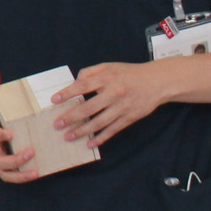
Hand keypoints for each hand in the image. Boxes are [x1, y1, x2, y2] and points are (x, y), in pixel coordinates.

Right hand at [0, 68, 38, 182]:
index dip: (0, 136)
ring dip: (20, 174)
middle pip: (0, 159)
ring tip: (36, 171)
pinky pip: (8, 177)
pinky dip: (21, 179)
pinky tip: (36, 174)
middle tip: (31, 151)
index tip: (10, 134)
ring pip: (5, 172)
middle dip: (16, 158)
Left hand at [52, 61, 174, 147]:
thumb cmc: (128, 73)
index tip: (54, 100)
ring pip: (100, 122)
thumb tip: (74, 82)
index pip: (83, 86)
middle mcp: (114, 93)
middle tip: (57, 124)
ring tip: (69, 137)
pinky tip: (90, 144)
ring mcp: (122, 107)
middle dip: (71, 117)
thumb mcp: (108, 66)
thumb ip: (90, 72)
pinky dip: (101, 138)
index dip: (68, 93)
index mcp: (107, 78)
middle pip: (89, 108)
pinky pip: (113, 130)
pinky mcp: (130, 118)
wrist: (157, 82)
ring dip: (83, 131)